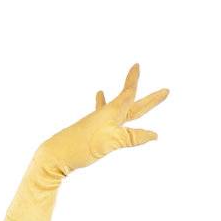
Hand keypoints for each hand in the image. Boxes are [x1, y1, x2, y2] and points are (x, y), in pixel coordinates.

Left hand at [35, 62, 168, 180]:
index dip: (133, 80)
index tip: (137, 64)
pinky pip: (101, 114)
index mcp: (111, 114)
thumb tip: (155, 135)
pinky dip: (103, 104)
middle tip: (165, 91)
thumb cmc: (81, 147)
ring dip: (128, 100)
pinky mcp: (90, 131)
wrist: (54, 156)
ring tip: (131, 87)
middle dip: (149, 100)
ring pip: (119, 109)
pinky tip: (98, 96)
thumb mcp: (110, 142)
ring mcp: (97, 122)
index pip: (128, 94)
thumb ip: (132, 137)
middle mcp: (106, 115)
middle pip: (132, 105)